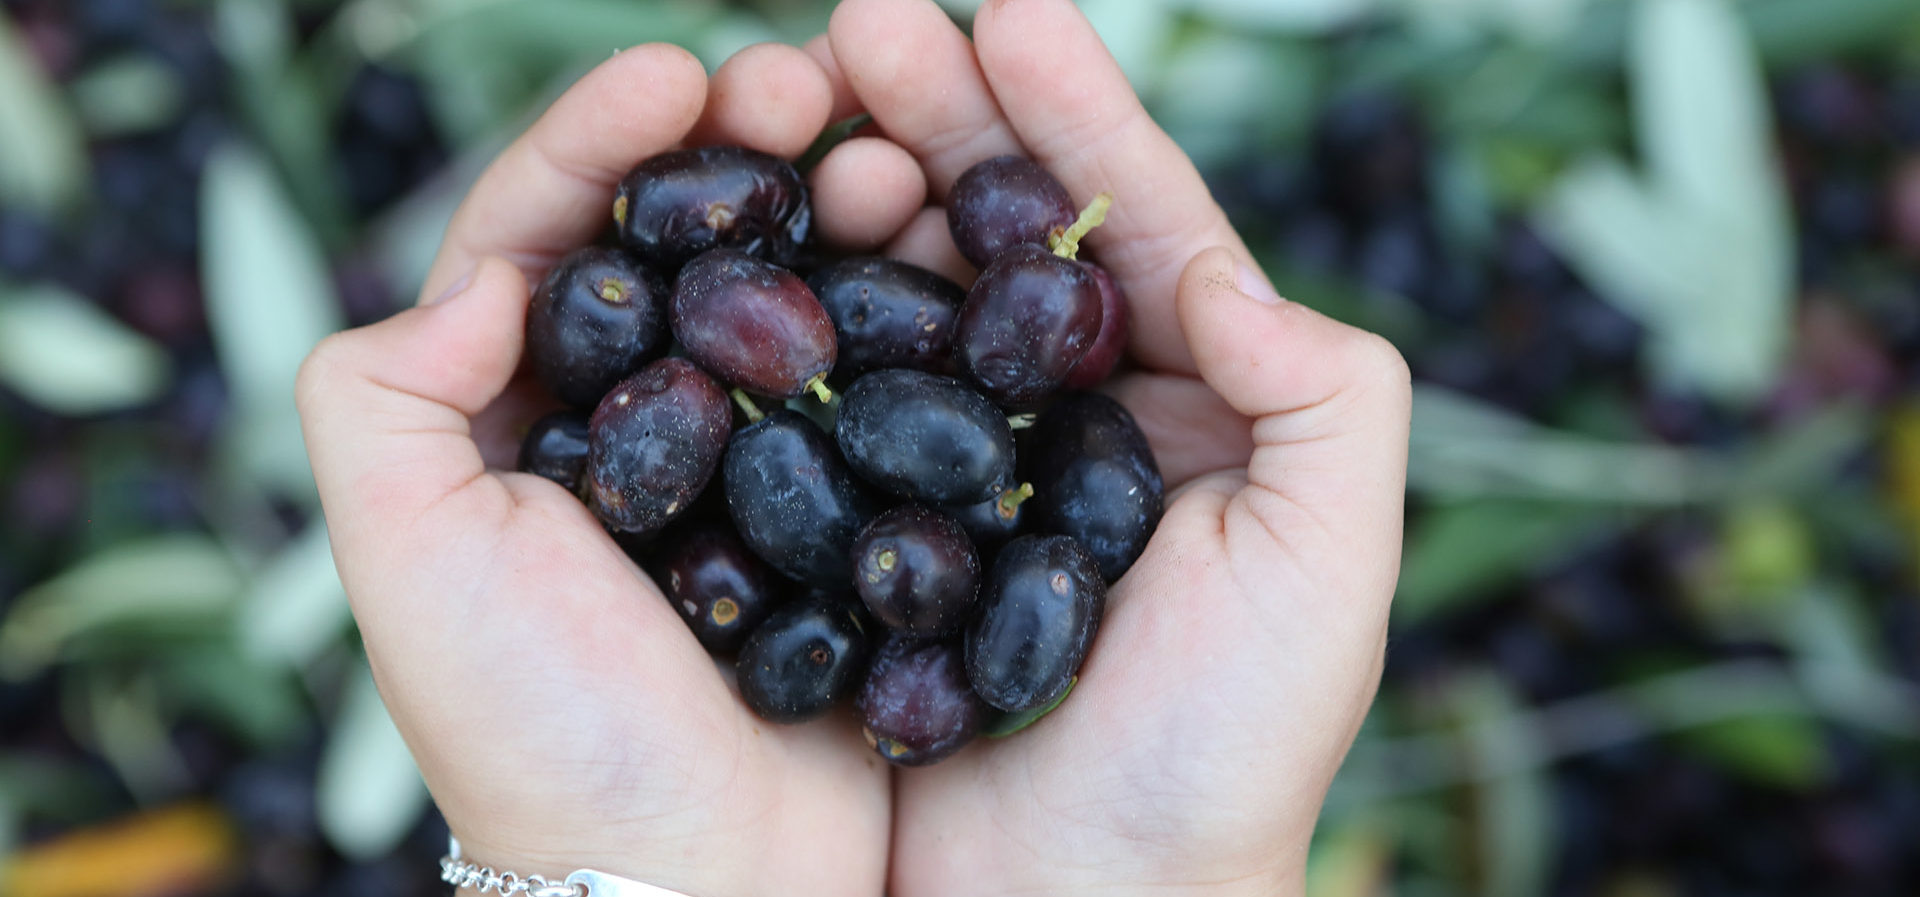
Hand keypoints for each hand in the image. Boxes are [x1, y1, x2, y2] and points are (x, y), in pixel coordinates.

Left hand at [294, 44, 901, 896]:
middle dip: (738, 148)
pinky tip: (943, 260)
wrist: (699, 882)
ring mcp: (744, 470)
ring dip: (834, 209)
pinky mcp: (839, 514)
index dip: (598, 139)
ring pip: (787, 298)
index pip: (544, 239)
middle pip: (680, 247)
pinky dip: (905, 311)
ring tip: (889, 154)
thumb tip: (476, 279)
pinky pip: (873, 383)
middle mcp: (630, 432)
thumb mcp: (407, 563)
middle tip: (807, 85)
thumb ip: (378, 399)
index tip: (675, 72)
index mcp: (514, 422)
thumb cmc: (542, 735)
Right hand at [815, 1, 1410, 893]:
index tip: (1007, 10)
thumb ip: (1329, 390)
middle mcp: (1064, 426)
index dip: (1071, 114)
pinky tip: (749, 246)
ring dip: (851, 187)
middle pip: (996, 236)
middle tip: (858, 23)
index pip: (1128, 226)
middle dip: (935, 115)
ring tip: (795, 104)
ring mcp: (951, 476)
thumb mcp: (1331, 566)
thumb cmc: (1220, 759)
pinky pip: (816, 404)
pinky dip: (783, 317)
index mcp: (1183, 410)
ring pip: (898, 297)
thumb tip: (1224, 266)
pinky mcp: (857, 535)